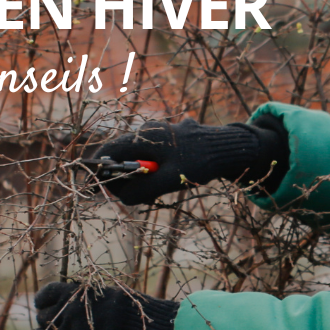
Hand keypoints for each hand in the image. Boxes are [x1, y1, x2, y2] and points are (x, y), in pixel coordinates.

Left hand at [31, 281, 178, 329]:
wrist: (147, 326)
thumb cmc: (132, 312)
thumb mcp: (107, 295)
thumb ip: (87, 303)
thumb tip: (70, 312)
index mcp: (77, 292)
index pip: (45, 295)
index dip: (42, 303)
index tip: (43, 307)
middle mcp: (70, 309)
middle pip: (43, 320)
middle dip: (45, 327)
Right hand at [94, 115, 287, 206]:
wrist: (230, 148)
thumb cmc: (199, 162)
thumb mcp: (169, 181)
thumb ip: (142, 190)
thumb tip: (121, 198)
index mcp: (144, 136)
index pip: (110, 150)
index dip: (100, 169)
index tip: (99, 186)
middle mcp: (149, 131)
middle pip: (121, 154)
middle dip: (121, 176)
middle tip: (132, 195)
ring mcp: (159, 134)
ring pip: (137, 157)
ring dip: (138, 176)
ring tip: (154, 190)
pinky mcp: (169, 141)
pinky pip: (151, 157)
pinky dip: (151, 170)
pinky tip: (166, 179)